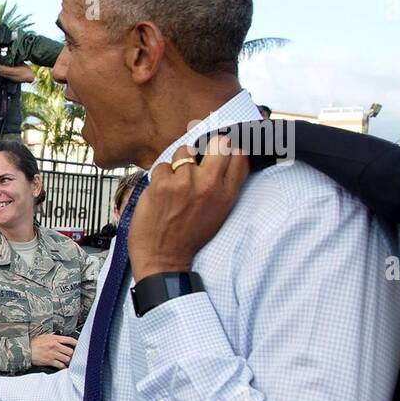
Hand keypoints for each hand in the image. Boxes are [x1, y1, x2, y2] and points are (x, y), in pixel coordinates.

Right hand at [30, 333, 76, 369]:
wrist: (26, 351)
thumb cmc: (33, 344)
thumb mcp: (44, 337)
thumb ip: (53, 337)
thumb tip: (59, 337)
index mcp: (54, 339)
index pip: (70, 340)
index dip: (76, 343)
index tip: (77, 346)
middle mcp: (55, 346)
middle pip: (70, 351)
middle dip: (71, 354)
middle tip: (70, 355)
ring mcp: (53, 354)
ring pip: (67, 359)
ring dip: (67, 361)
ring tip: (66, 361)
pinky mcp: (50, 361)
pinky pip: (61, 365)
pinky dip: (62, 366)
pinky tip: (61, 366)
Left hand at [128, 133, 248, 281]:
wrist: (164, 258)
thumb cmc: (189, 236)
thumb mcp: (218, 212)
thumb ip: (223, 186)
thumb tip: (223, 157)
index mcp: (227, 194)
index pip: (240, 155)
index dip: (230, 150)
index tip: (220, 153)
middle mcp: (209, 184)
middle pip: (218, 143)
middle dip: (208, 146)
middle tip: (198, 160)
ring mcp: (185, 182)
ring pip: (184, 151)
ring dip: (177, 163)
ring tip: (175, 181)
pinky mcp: (162, 184)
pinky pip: (161, 166)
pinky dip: (159, 177)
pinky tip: (160, 192)